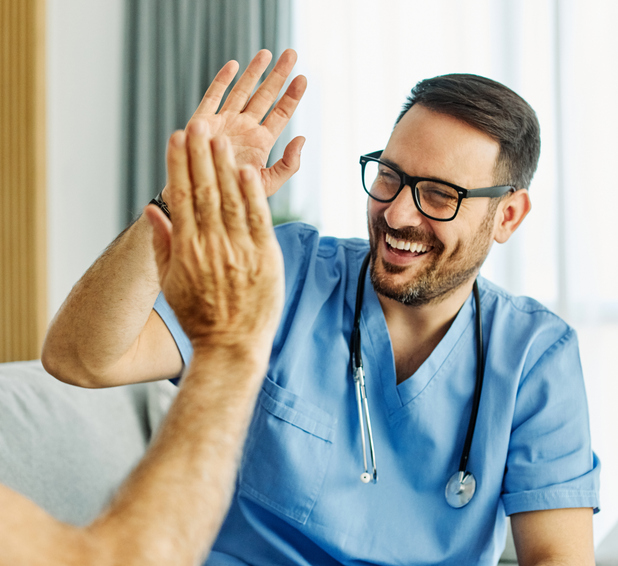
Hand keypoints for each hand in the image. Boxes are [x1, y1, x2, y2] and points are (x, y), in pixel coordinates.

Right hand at [145, 120, 283, 352]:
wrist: (231, 346)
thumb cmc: (199, 316)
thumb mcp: (171, 283)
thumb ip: (163, 245)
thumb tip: (152, 211)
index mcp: (187, 249)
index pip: (181, 198)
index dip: (178, 165)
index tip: (176, 139)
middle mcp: (212, 246)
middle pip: (205, 192)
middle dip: (201, 155)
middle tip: (198, 124)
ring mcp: (240, 251)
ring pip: (231, 200)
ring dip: (225, 166)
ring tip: (220, 137)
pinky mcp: (265, 258)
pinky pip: (259, 220)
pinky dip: (253, 194)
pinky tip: (247, 170)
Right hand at [162, 49, 305, 203]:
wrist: (202, 201)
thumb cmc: (234, 197)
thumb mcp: (268, 184)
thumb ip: (288, 165)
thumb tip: (302, 139)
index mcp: (261, 142)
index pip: (281, 113)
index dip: (292, 96)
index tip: (303, 78)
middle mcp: (244, 128)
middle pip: (265, 96)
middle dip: (278, 75)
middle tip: (292, 53)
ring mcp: (224, 123)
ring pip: (242, 91)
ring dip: (254, 72)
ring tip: (267, 53)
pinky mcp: (203, 122)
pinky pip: (213, 97)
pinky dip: (222, 80)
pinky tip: (234, 65)